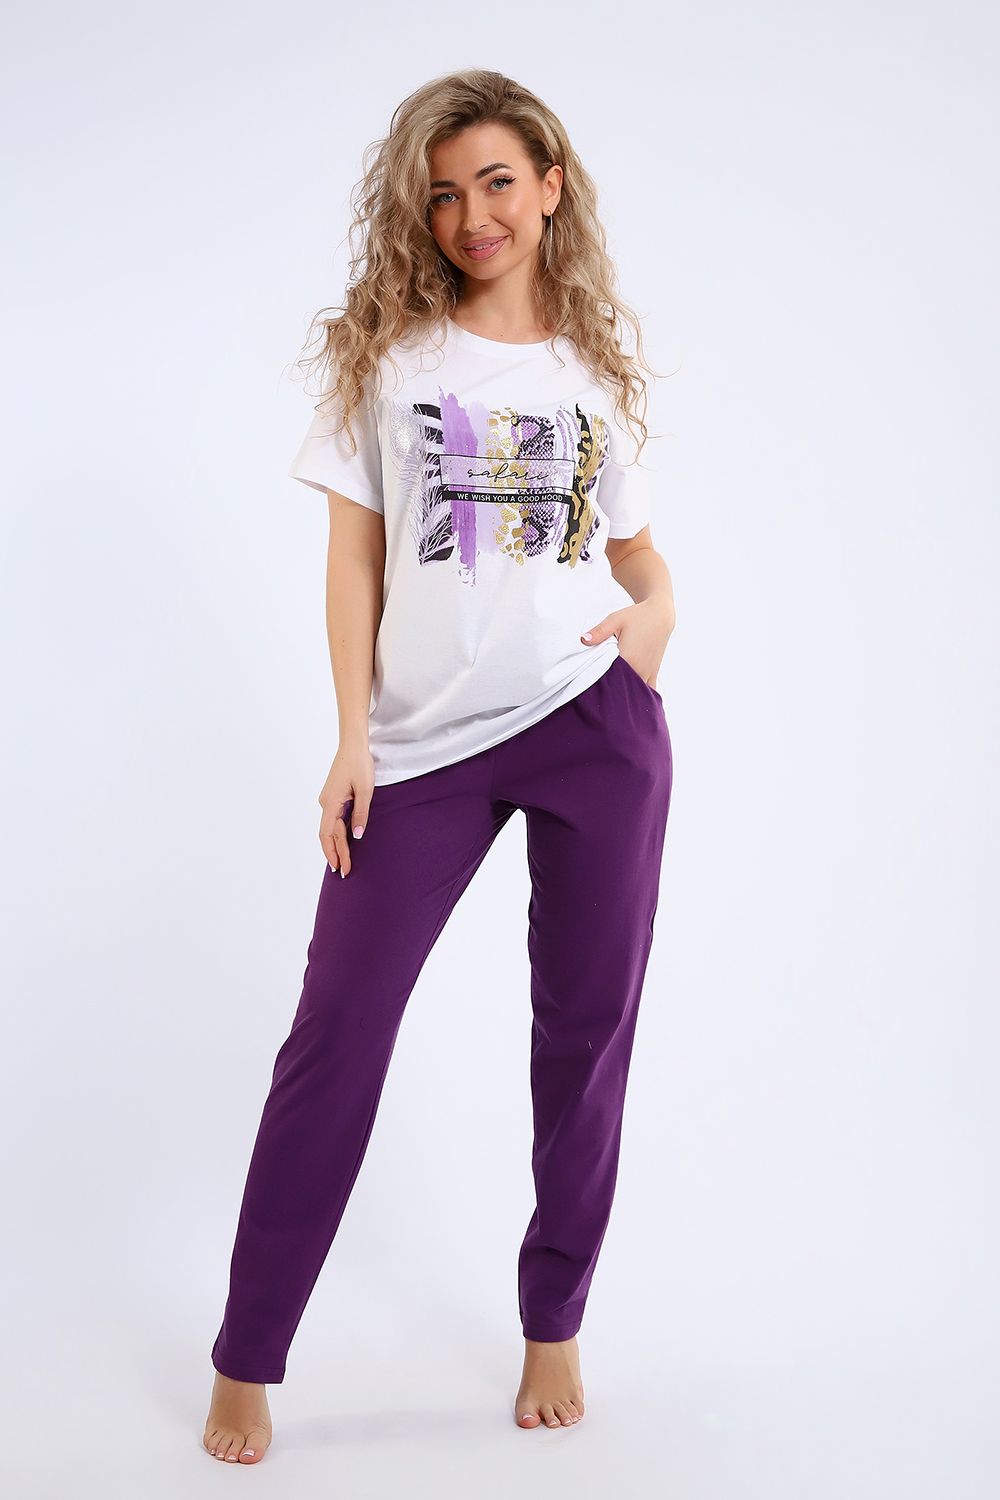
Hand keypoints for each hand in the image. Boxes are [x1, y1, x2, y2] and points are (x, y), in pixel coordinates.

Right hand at [319, 743, 374, 877]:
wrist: (353, 745)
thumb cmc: (360, 764)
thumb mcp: (365, 790)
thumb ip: (361, 814)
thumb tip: (358, 836)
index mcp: (331, 803)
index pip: (328, 834)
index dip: (332, 853)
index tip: (339, 868)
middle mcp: (326, 803)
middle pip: (329, 834)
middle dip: (336, 854)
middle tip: (345, 872)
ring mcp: (329, 800)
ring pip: (331, 828)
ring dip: (337, 845)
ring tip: (344, 862)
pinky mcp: (334, 797)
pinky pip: (334, 820)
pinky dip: (338, 833)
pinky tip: (344, 842)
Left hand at [580, 595, 674, 688]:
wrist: (660, 615)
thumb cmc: (637, 617)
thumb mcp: (615, 620)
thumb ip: (599, 632)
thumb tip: (583, 640)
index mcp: (628, 659)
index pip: (610, 679)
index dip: (599, 683)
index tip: (591, 685)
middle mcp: (640, 669)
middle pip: (622, 688)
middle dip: (611, 690)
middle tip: (599, 691)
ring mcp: (648, 672)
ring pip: (635, 691)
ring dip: (625, 692)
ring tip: (613, 693)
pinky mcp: (654, 672)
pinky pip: (648, 689)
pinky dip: (639, 693)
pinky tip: (631, 695)